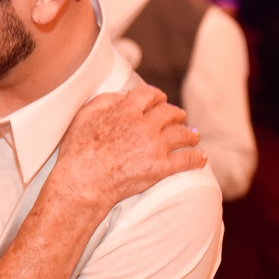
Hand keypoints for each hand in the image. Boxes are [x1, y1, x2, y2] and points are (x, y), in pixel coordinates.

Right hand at [56, 84, 205, 210]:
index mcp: (126, 111)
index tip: (159, 100)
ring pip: (182, 134)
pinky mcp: (160, 169)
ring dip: (190, 133)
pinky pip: (186, 160)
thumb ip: (106, 100)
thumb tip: (125, 95)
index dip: (157, 96)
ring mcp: (154, 148)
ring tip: (193, 135)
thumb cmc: (78, 151)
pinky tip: (200, 157)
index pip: (150, 95)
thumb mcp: (85, 116)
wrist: (82, 183)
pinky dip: (196, 158)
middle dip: (176, 114)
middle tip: (178, 118)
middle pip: (170, 113)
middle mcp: (144, 126)